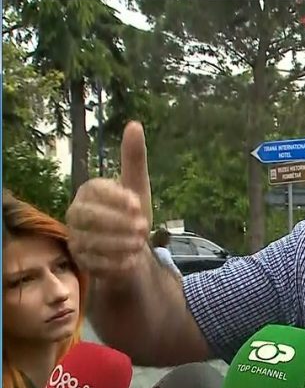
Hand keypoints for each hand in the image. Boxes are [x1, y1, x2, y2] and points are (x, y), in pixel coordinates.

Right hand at [66, 121, 152, 275]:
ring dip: (117, 243)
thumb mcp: (137, 185)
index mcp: (89, 191)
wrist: (130, 244)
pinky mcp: (82, 261)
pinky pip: (93, 263)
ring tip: (140, 243)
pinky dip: (114, 262)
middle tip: (143, 227)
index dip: (116, 198)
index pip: (95, 190)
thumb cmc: (131, 211)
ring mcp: (77, 238)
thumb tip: (134, 124)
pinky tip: (132, 260)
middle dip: (116, 222)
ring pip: (89, 241)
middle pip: (87, 217)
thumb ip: (133, 157)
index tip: (138, 204)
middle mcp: (77, 213)